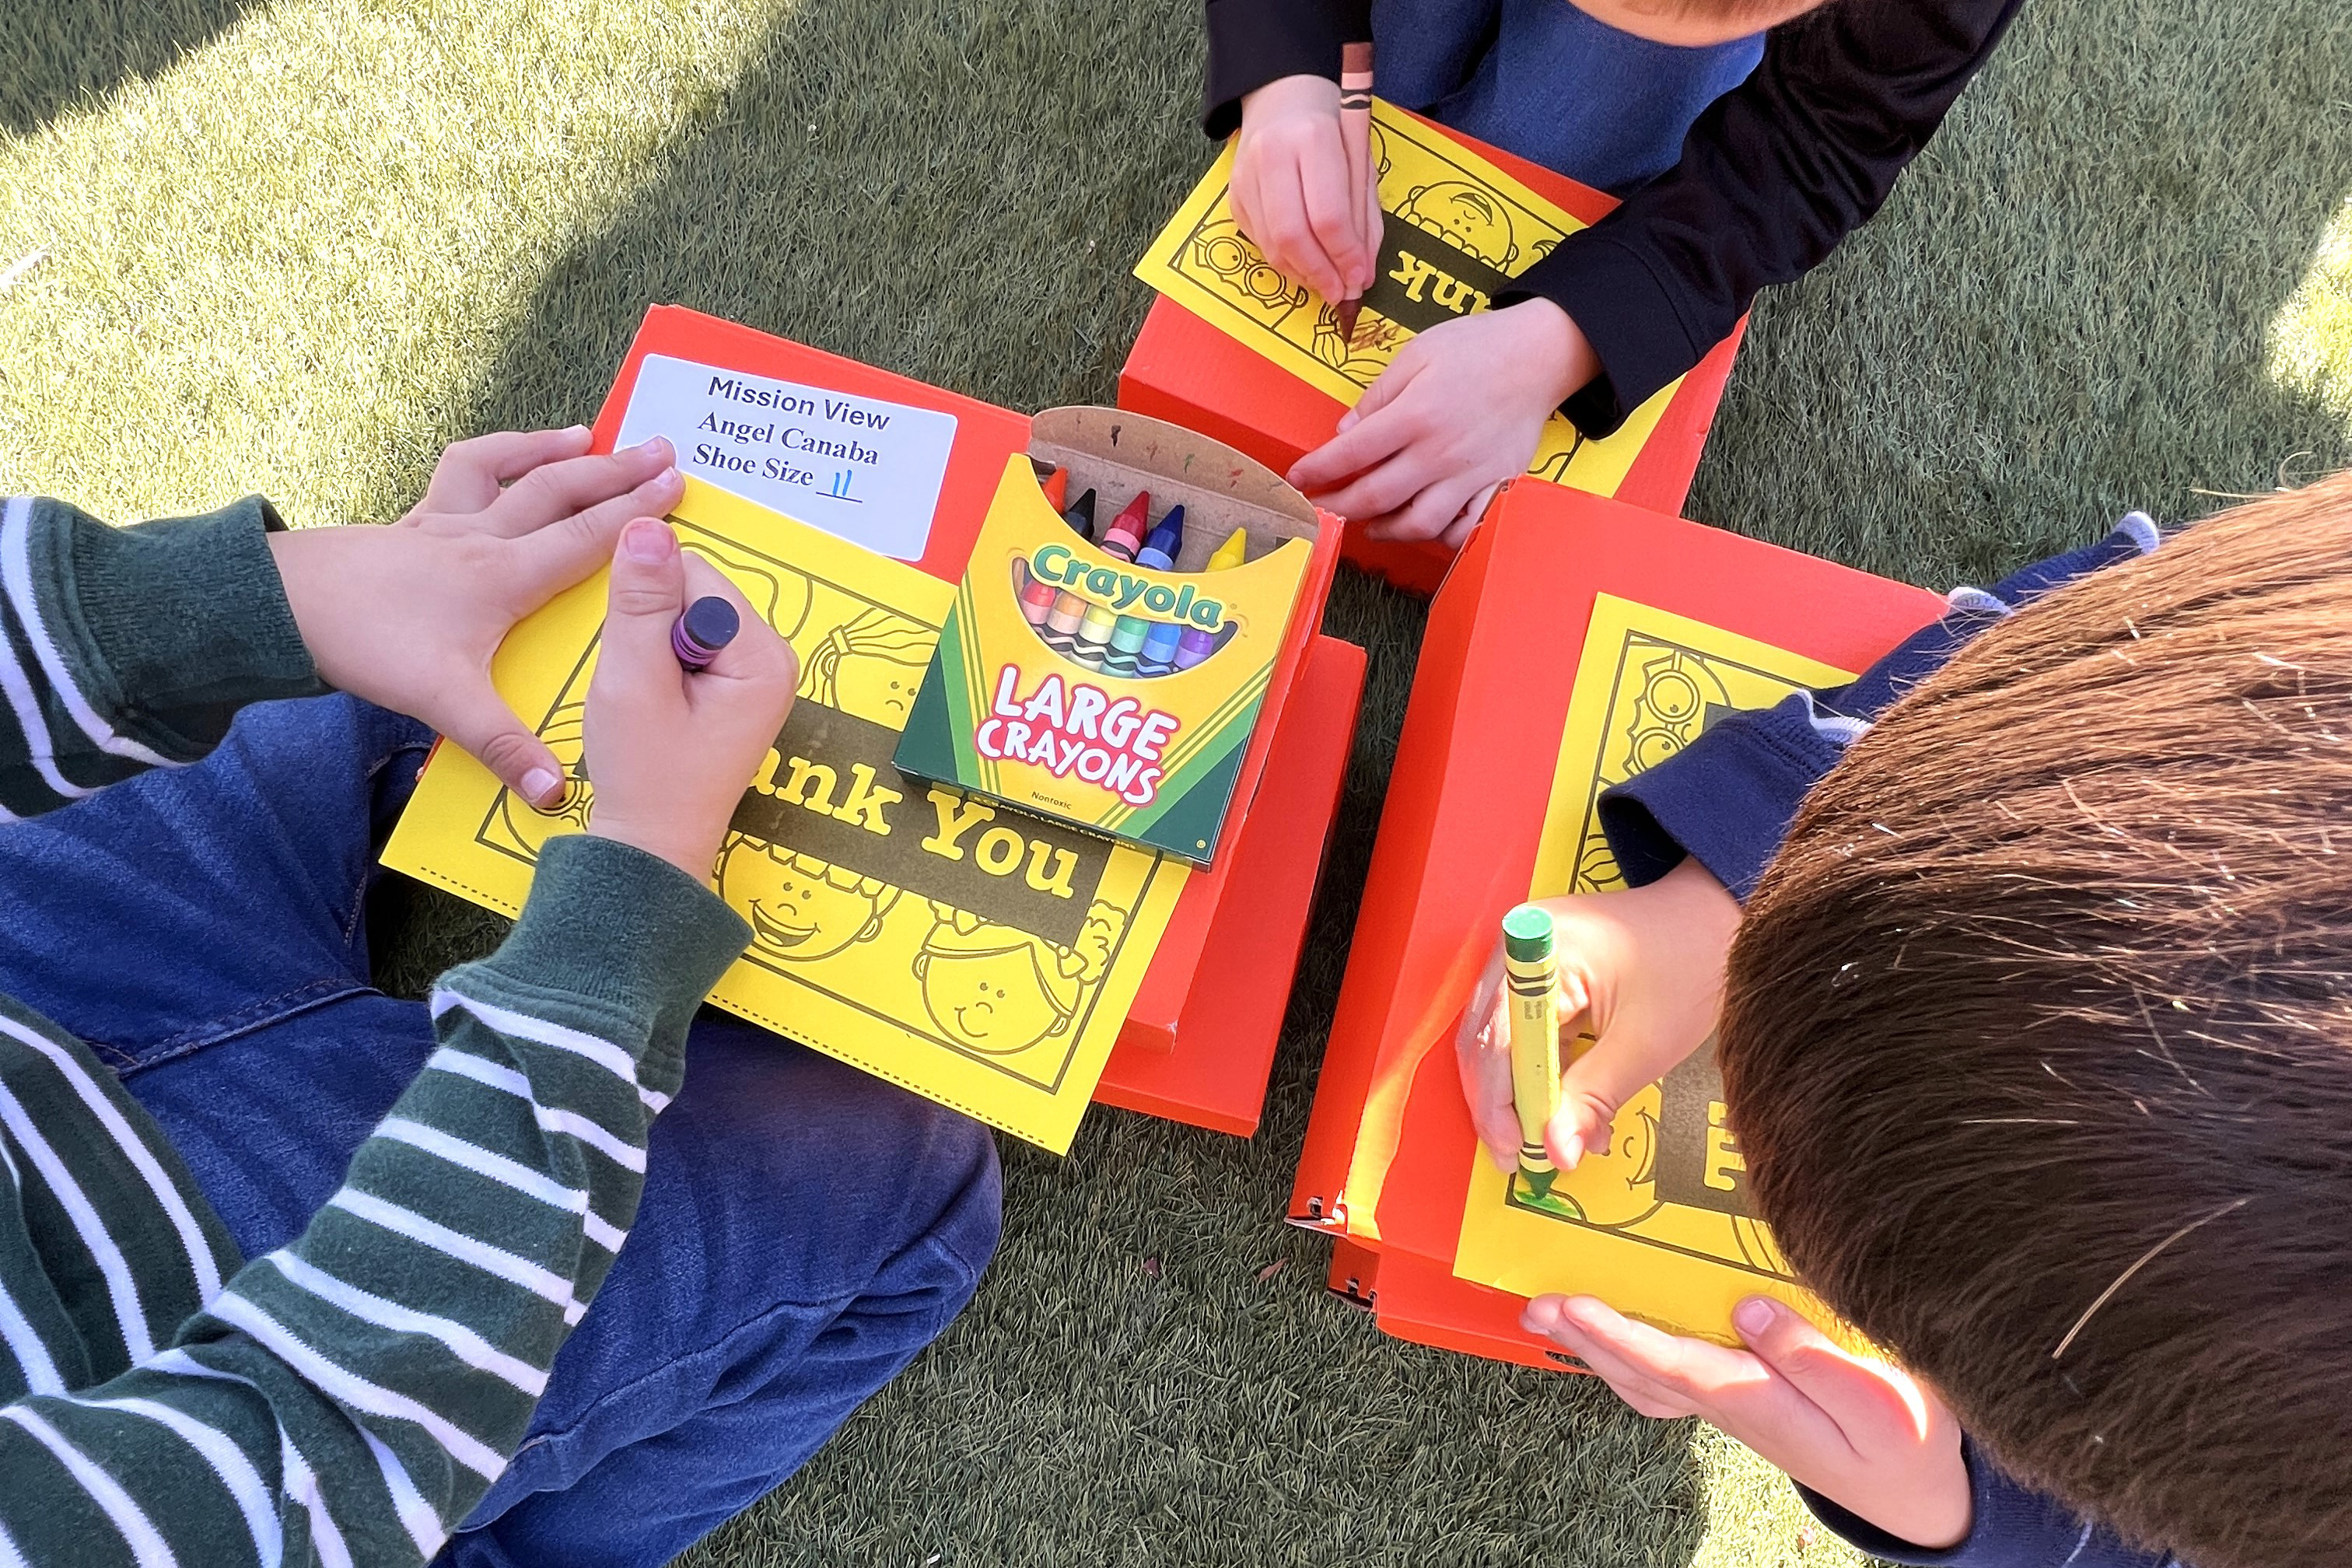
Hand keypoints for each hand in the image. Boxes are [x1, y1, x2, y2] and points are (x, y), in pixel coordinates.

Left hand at [269, 428, 684, 805]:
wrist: (282, 605)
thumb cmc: (368, 644)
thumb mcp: (443, 702)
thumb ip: (504, 745)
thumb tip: (557, 793)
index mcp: (503, 576)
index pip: (587, 538)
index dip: (638, 514)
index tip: (678, 487)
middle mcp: (481, 537)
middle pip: (560, 493)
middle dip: (616, 472)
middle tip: (663, 450)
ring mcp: (442, 522)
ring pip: (508, 471)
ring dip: (549, 449)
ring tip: (588, 435)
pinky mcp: (411, 522)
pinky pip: (460, 475)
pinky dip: (488, 460)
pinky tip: (502, 460)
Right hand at [582, 519, 797, 879]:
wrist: (649, 845)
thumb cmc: (645, 775)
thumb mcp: (633, 681)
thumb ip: (641, 601)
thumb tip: (647, 525)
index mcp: (763, 656)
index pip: (694, 575)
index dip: (648, 611)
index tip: (644, 671)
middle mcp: (774, 658)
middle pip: (695, 592)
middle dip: (654, 630)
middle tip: (646, 694)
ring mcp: (758, 674)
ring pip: (686, 616)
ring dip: (655, 650)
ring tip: (652, 705)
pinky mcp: (737, 687)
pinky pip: (690, 644)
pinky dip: (662, 667)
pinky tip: (658, 708)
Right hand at [1230, 73, 1382, 306]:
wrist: (1283, 99)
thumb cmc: (1331, 131)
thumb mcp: (1360, 163)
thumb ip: (1363, 218)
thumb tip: (1360, 275)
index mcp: (1312, 139)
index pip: (1328, 216)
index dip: (1345, 256)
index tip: (1359, 279)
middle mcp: (1272, 155)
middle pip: (1292, 235)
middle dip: (1320, 273)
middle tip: (1339, 293)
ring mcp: (1246, 176)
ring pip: (1272, 245)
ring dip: (1302, 274)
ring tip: (1325, 282)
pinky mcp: (1234, 194)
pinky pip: (1259, 242)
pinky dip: (1286, 262)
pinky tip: (1305, 264)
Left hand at [1288, 299, 1598, 546]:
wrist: (1541, 354)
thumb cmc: (1478, 347)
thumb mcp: (1417, 354)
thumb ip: (1377, 396)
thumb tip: (1345, 434)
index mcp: (1415, 414)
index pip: (1350, 454)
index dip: (1317, 471)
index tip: (1297, 479)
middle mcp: (1440, 451)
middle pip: (1376, 496)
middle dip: (1338, 507)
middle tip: (1321, 507)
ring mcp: (1470, 474)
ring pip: (1419, 523)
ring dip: (1384, 530)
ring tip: (1367, 524)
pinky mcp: (1496, 485)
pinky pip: (1465, 527)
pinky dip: (1441, 538)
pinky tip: (1422, 527)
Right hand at [1455, 858, 1738, 1171]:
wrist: (1713, 917)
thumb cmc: (1689, 963)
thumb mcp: (1644, 1045)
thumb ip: (1593, 1099)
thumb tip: (1557, 1153)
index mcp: (1542, 952)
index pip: (1498, 1040)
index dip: (1498, 1102)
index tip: (1516, 1151)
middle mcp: (1518, 949)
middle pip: (1487, 1043)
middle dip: (1504, 1106)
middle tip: (1524, 1158)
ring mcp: (1525, 960)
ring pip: (1500, 1044)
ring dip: (1526, 1096)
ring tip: (1558, 1141)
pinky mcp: (1538, 975)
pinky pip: (1524, 1033)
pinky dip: (1544, 1075)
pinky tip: (1572, 1110)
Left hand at [1525, 1294, 1972, 1552]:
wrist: (1918, 1492)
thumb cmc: (1904, 1441)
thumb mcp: (1878, 1401)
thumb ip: (1812, 1357)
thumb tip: (1746, 1310)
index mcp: (1756, 1401)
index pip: (1670, 1364)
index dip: (1617, 1334)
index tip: (1570, 1306)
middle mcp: (1730, 1404)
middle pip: (1639, 1372)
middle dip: (1585, 1338)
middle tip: (1533, 1305)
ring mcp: (1731, 1404)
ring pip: (1646, 1378)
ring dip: (1598, 1346)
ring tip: (1555, 1315)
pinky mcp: (1742, 1396)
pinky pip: (1667, 1373)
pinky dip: (1631, 1351)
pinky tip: (1616, 1331)